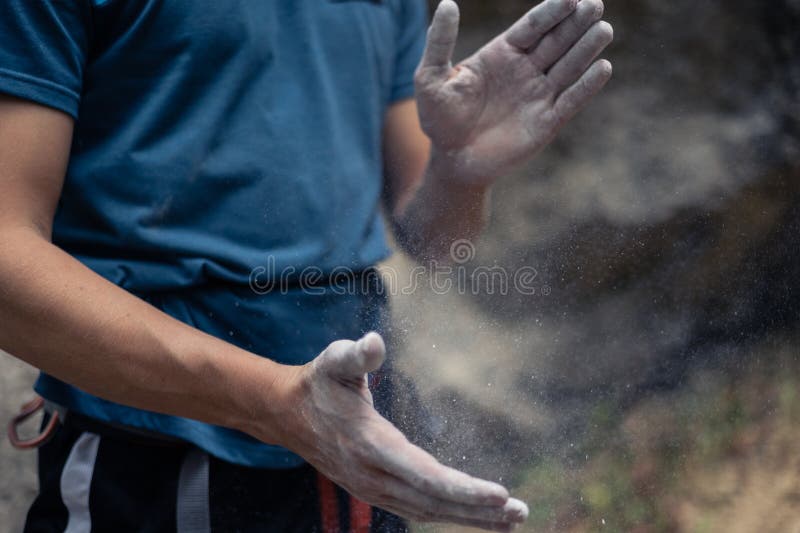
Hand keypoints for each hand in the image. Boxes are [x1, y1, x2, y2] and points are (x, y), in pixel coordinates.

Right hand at [281, 333, 528, 531]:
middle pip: (432, 501)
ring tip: (512, 519)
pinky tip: (477, 515)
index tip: (499, 494)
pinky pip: (418, 509)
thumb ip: (357, 353)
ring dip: (470, 517)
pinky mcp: (375, 492)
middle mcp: (372, 475)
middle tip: (519, 512)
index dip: (461, 488)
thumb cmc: (319, 382)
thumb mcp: (334, 360)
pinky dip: (449, 514)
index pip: (422, 474)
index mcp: (369, 444)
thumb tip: (375, 342)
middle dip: (477, 510)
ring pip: (427, 511)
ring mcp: (372, 489)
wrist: (288, 415)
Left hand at [416, 0, 613, 184]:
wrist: (451, 160)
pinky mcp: (547, 122)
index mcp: (503, 53)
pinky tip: (603, 68)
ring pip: (568, 66)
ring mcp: (538, 95)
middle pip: (557, 40)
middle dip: (576, 23)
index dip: (551, 11)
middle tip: (595, 4)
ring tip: (603, 29)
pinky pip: (571, 101)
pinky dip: (587, 86)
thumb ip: (439, 42)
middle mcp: (526, 70)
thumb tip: (447, 4)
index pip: (532, 26)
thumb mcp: (430, 77)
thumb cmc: (439, 118)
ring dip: (586, 48)